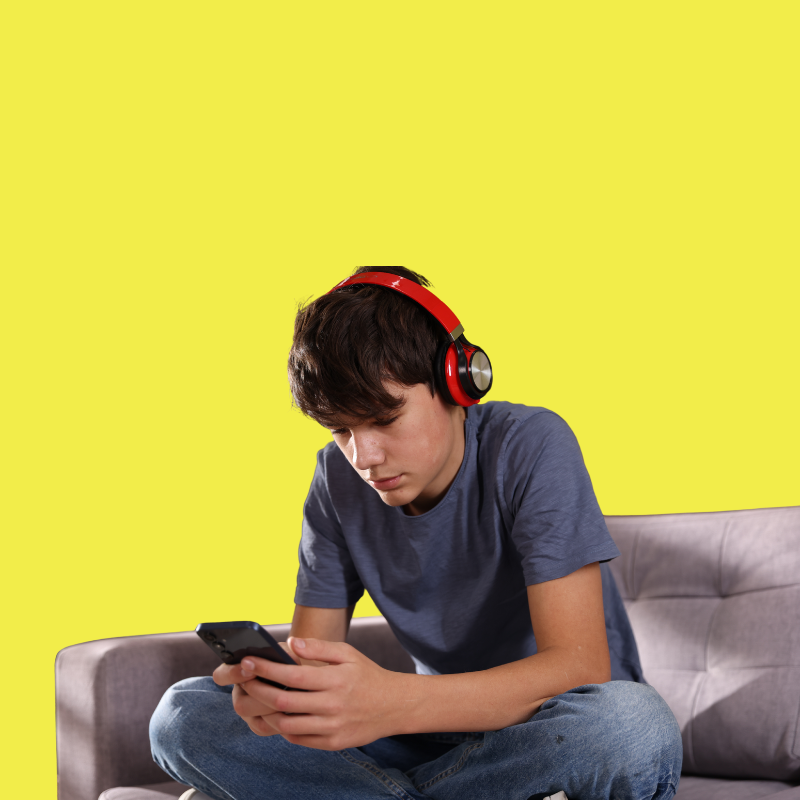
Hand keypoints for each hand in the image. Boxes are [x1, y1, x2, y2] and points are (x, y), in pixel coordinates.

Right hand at [212, 641, 299, 738]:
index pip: (221, 676)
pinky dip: (279, 719)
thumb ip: (285, 651)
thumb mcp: (287, 652)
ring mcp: (248, 712)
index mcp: (238, 671)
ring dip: (271, 706)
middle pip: (239, 703)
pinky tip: (294, 710)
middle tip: (280, 688)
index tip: (249, 669)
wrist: (301, 681)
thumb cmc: (290, 662)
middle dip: (260, 695)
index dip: (232, 674)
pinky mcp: (259, 725)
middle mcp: (240, 693)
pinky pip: (263, 728)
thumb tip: (289, 654)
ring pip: (252, 717)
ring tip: (291, 697)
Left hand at [215, 637, 409, 749]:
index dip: (266, 668)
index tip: (249, 661)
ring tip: (258, 698)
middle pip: (283, 702)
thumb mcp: (348, 653)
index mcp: (336, 679)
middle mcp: (333, 705)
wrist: (393, 706)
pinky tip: (279, 714)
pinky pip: (299, 739)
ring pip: (287, 725)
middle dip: (258, 690)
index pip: (292, 674)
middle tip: (245, 680)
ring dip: (267, 712)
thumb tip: (291, 641)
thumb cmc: (367, 675)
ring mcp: (332, 728)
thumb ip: (318, 647)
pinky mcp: (333, 744)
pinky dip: (284, 728)